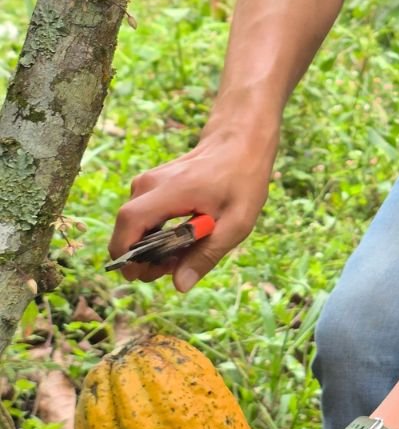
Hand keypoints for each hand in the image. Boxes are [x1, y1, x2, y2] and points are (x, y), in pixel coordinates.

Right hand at [108, 129, 276, 291]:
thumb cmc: (242, 180)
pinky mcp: (149, 186)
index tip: (145, 275)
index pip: (129, 224)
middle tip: (174, 268)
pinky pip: (142, 218)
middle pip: (126, 230)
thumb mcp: (236, 223)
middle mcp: (149, 184)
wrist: (239, 143)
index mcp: (169, 191)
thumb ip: (206, 254)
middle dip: (141, 258)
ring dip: (149, 248)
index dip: (127, 255)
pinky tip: (179, 240)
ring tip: (182, 254)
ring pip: (133, 226)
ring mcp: (147, 183)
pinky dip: (154, 234)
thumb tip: (179, 285)